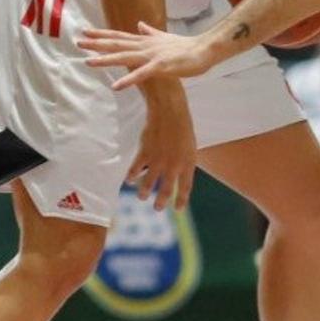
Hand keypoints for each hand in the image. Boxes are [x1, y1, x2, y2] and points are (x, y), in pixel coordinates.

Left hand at [80, 21, 218, 90]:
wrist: (204, 49)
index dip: (101, 35)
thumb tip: (139, 24)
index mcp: (145, 40)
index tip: (85, 32)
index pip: (119, 36)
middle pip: (117, 44)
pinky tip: (116, 86)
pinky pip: (141, 74)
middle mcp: (145, 46)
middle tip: (78, 42)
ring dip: (106, 60)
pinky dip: (128, 80)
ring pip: (125, 57)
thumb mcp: (164, 38)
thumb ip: (150, 32)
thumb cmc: (186, 46)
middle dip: (97, 44)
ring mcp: (152, 55)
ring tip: (88, 62)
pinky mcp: (161, 66)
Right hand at [128, 83, 195, 209]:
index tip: (178, 209)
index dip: (181, 200)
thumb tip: (178, 177)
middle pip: (166, 190)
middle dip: (161, 202)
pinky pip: (136, 170)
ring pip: (148, 184)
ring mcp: (159, 161)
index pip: (185, 188)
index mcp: (188, 164)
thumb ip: (184, 163)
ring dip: (144, 192)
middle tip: (157, 208)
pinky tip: (130, 180)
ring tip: (142, 197)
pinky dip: (132, 177)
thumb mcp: (189, 148)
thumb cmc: (182, 128)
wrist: (170, 111)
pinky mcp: (145, 153)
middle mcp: (173, 165)